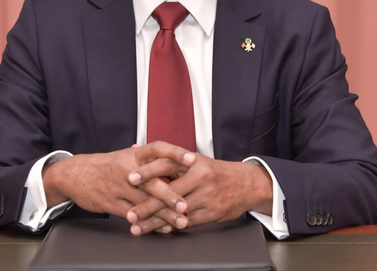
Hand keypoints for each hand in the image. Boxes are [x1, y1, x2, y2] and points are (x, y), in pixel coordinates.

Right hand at [41, 143, 191, 230]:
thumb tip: (169, 152)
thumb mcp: (125, 156)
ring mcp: (118, 187)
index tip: (192, 160)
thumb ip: (147, 156)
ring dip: (164, 214)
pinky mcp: (111, 203)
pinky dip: (148, 223)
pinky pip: (132, 215)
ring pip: (144, 203)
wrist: (75, 174)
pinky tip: (161, 228)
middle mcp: (127, 169)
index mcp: (134, 155)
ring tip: (181, 222)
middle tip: (186, 205)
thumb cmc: (106, 166)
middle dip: (170, 195)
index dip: (175, 153)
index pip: (158, 149)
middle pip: (152, 181)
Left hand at [126, 153, 273, 234]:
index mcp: (193, 162)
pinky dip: (172, 226)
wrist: (247, 184)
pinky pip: (188, 221)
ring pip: (176, 211)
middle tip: (130, 214)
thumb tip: (136, 146)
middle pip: (169, 192)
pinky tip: (160, 230)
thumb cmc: (213, 172)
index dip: (148, 172)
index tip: (129, 178)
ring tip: (138, 227)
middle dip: (147, 205)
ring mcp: (207, 196)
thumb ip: (165, 158)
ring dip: (156, 221)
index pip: (167, 164)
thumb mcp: (193, 161)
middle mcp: (200, 177)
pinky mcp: (213, 212)